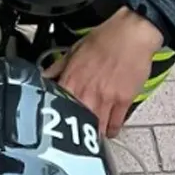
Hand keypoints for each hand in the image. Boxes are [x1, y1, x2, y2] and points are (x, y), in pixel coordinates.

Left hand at [43, 6, 163, 138]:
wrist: (131, 33)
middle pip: (76, 124)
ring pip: (96, 127)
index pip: (56, 108)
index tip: (53, 128)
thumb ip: (57, 68)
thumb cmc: (104, 39)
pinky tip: (108, 132)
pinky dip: (112, 130)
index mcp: (70, 82)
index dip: (54, 121)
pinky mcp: (123, 100)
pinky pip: (116, 123)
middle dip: (74, 134)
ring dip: (93, 136)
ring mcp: (105, 99)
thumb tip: (43, 77)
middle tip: (73, 140)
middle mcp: (86, 94)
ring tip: (91, 141)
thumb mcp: (73, 51)